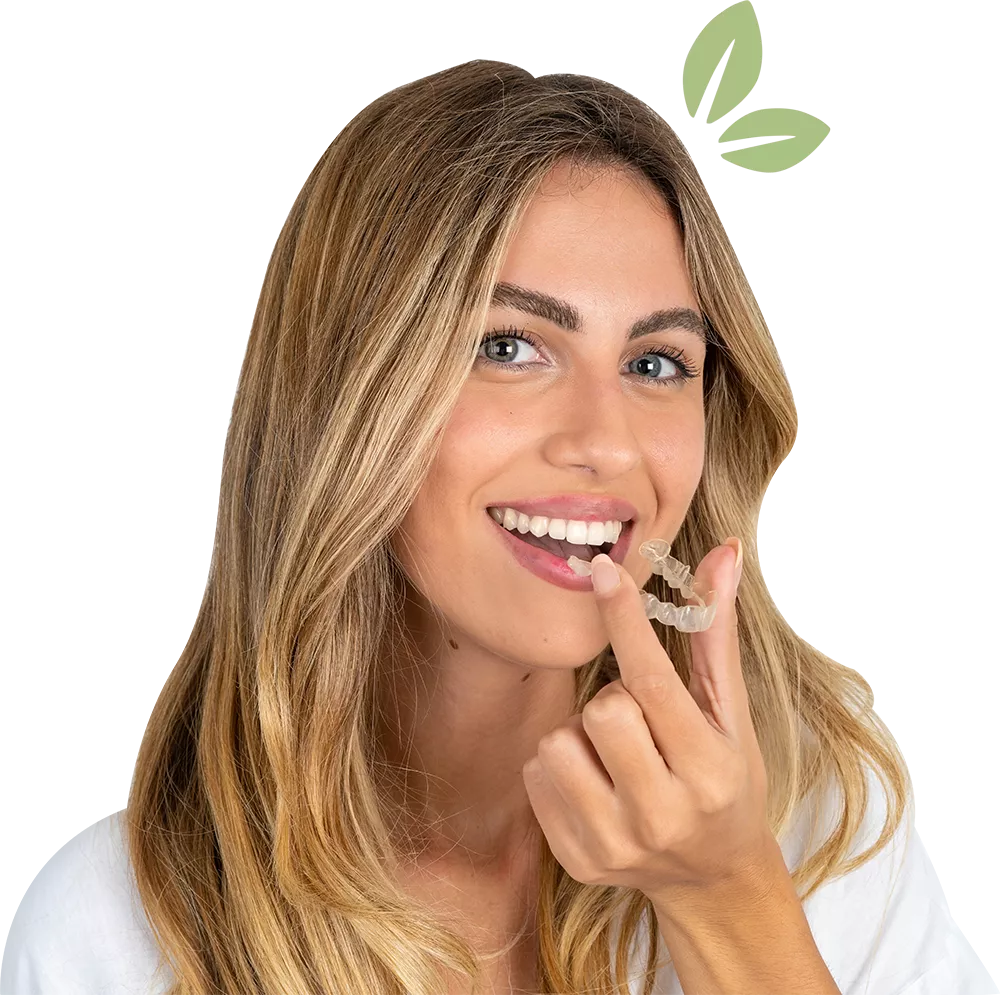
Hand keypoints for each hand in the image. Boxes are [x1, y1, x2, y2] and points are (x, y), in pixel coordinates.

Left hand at [521, 538, 775, 903]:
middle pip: (599, 711)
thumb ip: (715, 635)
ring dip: (581, 734)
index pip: (653, 683)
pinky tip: (596, 781)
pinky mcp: (576, 859)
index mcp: (707, 773)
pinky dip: (560, 766)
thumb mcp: (731, 715)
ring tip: (616, 755)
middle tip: (641, 721)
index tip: (602, 571)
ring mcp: (614, 844)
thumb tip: (722, 554)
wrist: (712, 878)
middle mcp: (660, 816)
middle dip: (614, 700)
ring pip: (557, 742)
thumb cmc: (727, 784)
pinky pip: (536, 774)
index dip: (624, 620)